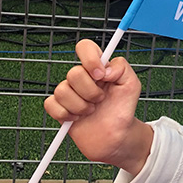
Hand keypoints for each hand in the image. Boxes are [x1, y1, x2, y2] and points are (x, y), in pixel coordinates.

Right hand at [44, 39, 152, 175]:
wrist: (115, 136)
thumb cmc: (122, 109)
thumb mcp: (132, 85)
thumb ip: (123, 69)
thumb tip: (105, 69)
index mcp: (97, 68)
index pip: (85, 47)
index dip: (89, 58)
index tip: (100, 75)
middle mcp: (82, 77)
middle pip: (73, 73)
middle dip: (90, 91)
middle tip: (100, 100)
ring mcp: (69, 92)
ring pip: (62, 91)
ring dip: (81, 106)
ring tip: (91, 111)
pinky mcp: (59, 108)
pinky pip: (51, 104)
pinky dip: (66, 114)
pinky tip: (77, 118)